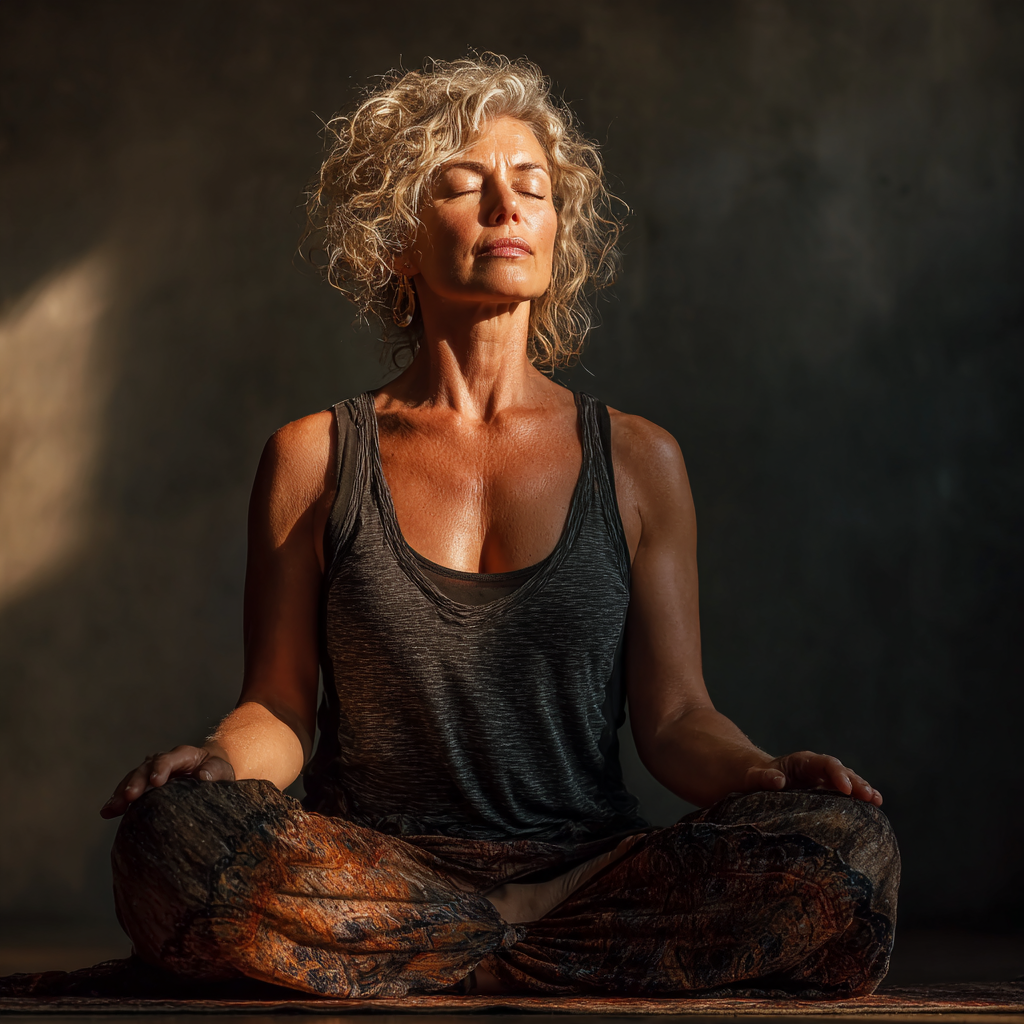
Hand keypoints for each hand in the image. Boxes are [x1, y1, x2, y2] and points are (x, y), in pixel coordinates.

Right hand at [99, 744, 234, 818]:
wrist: (210, 773)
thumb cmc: (216, 771)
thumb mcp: (222, 769)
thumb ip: (215, 770)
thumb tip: (203, 777)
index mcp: (183, 755)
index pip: (169, 758)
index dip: (161, 768)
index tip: (156, 782)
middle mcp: (163, 762)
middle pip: (146, 768)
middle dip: (136, 781)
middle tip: (129, 796)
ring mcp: (151, 773)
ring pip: (133, 778)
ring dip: (121, 792)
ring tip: (112, 808)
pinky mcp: (145, 788)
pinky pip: (129, 792)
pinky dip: (118, 800)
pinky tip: (107, 812)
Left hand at [743, 750, 881, 805]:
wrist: (756, 782)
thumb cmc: (755, 779)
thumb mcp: (754, 778)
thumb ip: (763, 778)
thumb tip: (777, 781)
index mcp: (802, 762)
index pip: (824, 764)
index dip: (837, 773)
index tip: (845, 787)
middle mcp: (816, 769)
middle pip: (841, 771)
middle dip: (855, 782)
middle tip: (869, 796)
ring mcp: (822, 781)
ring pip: (847, 781)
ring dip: (862, 790)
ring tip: (876, 801)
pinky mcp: (825, 794)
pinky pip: (845, 794)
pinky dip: (859, 799)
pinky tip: (874, 808)